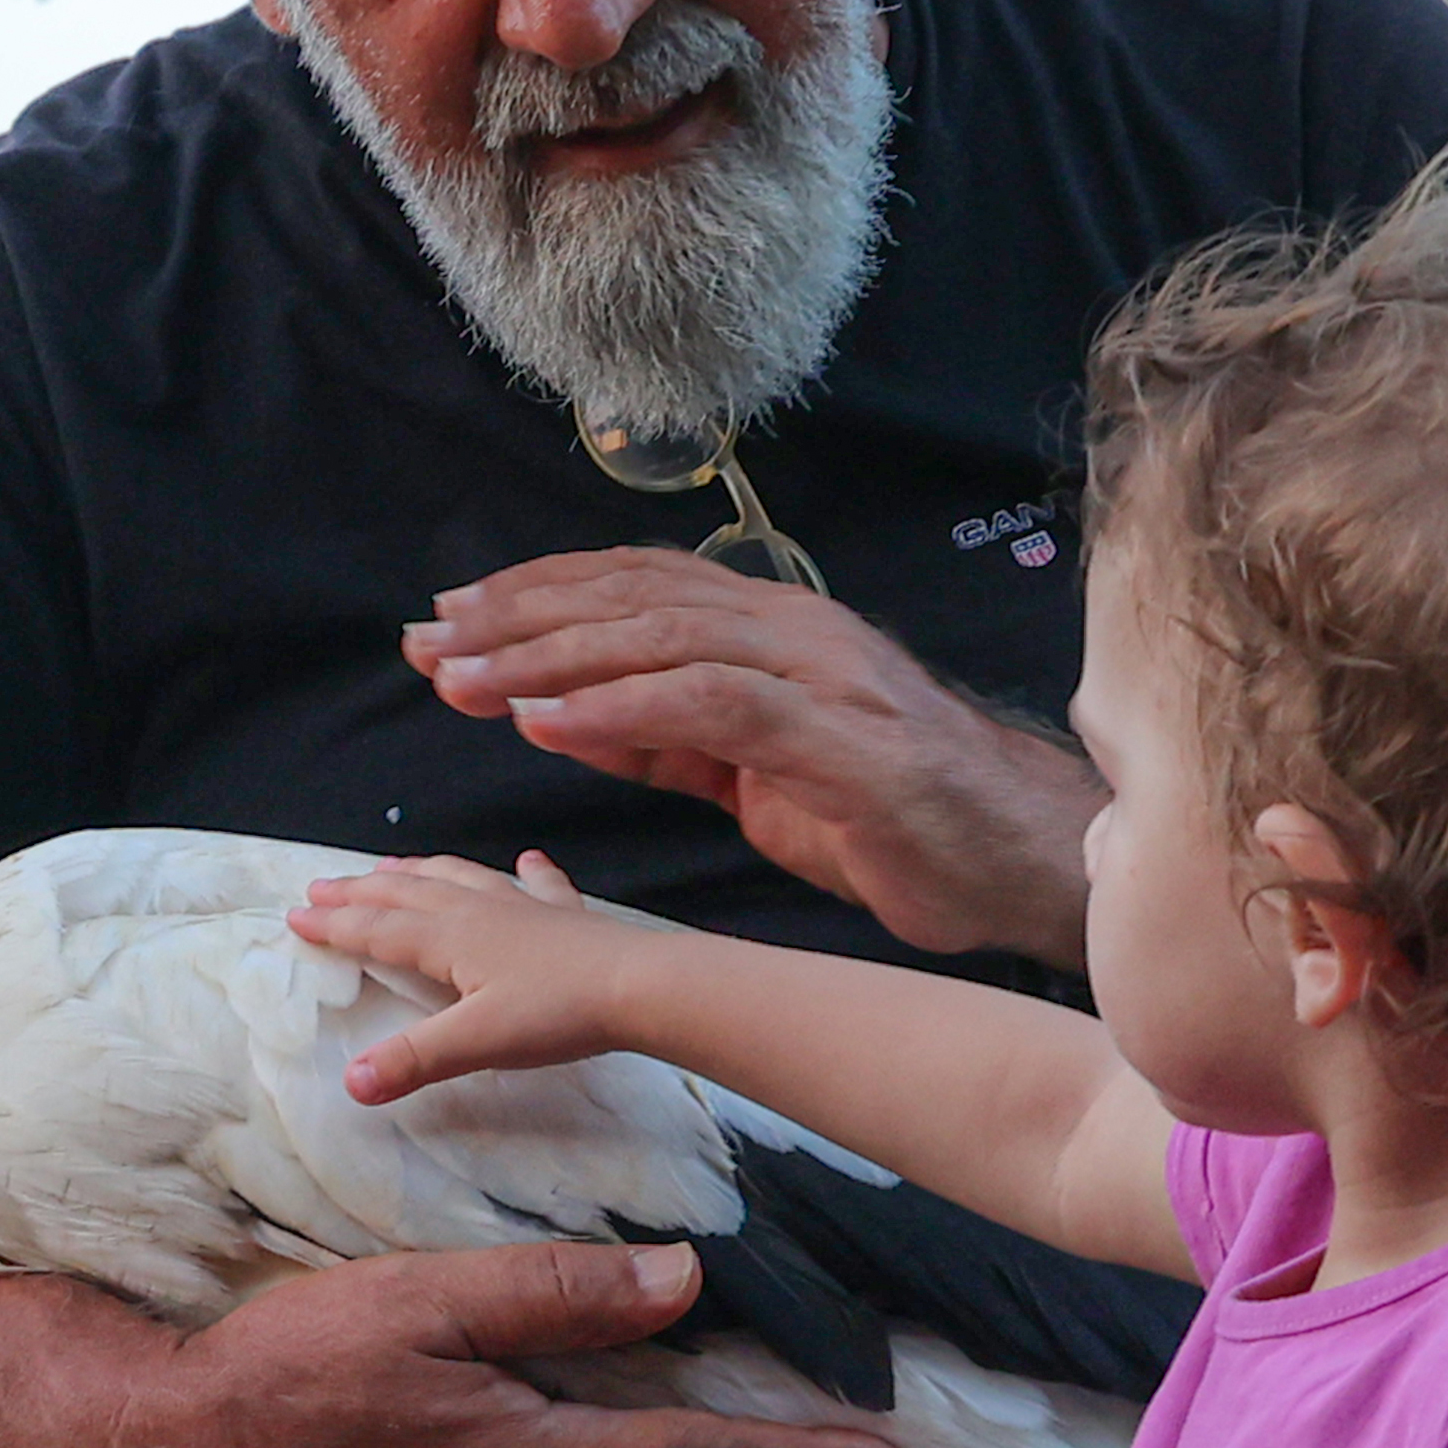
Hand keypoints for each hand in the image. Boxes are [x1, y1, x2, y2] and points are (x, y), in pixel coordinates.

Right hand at [289, 849, 667, 1103]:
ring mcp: (523, 907)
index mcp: (449, 938)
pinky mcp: (565, 915)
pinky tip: (527, 861)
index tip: (296, 918)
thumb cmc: (558, 1012)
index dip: (335, 925)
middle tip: (323, 886)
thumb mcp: (477, 1041)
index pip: (378, 929)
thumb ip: (414, 1060)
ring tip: (393, 866)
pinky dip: (526, 872)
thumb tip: (351, 1083)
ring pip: (458, 878)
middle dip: (361, 891)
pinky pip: (537, 884)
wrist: (641, 985)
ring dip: (420, 871)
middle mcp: (479, 911)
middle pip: (407, 893)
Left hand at [405, 548, 1101, 961]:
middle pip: (631, 598)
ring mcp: (820, 675)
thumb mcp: (750, 776)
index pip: (634, 585)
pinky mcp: (838, 738)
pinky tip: (549, 721)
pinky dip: (619, 708)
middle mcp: (793, 629)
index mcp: (774, 628)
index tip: (449, 617)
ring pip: (659, 637)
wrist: (1018, 862)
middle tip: (429, 642)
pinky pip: (709, 706)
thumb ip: (662, 738)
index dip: (534, 593)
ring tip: (462, 683)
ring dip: (547, 660)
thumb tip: (556, 714)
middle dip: (517, 618)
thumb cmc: (892, 819)